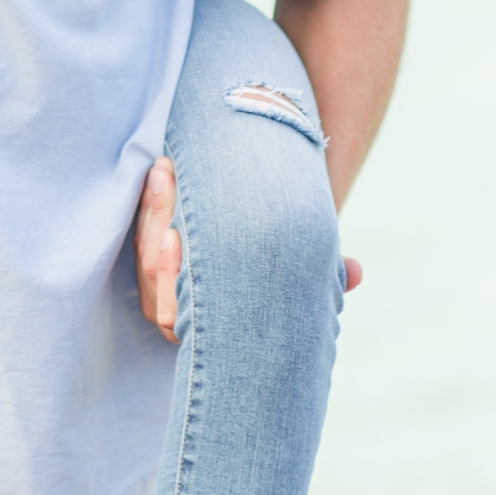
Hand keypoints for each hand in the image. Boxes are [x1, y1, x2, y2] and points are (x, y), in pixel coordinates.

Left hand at [133, 157, 361, 342]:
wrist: (268, 242)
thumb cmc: (285, 264)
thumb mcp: (304, 266)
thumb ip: (327, 271)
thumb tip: (356, 272)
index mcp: (207, 324)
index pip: (172, 316)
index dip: (171, 279)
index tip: (178, 238)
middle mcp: (178, 305)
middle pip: (149, 280)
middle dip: (155, 232)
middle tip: (169, 186)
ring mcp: (160, 275)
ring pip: (143, 252)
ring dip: (153, 208)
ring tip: (166, 169)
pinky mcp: (151, 243)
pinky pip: (139, 227)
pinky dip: (149, 199)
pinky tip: (161, 169)